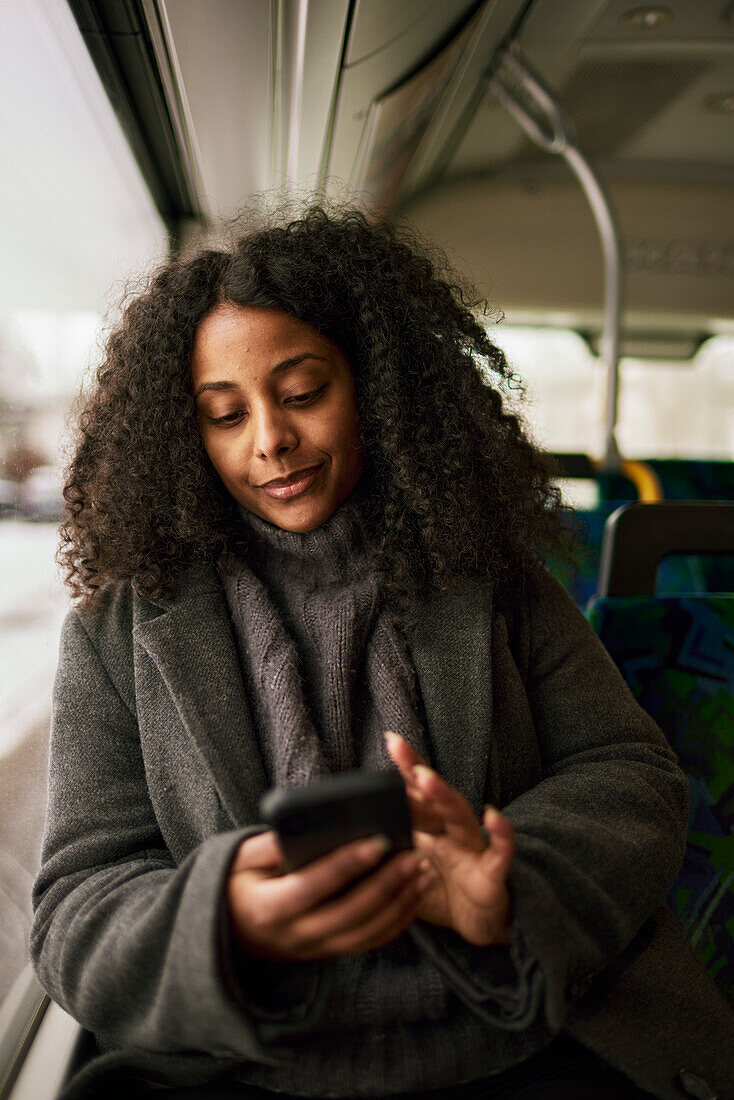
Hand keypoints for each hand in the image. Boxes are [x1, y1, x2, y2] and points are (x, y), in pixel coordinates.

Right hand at [226, 829, 435, 960]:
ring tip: (424, 874)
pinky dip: (395, 923)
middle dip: (387, 884)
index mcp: (269, 909)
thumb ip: (271, 844)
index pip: (314, 887)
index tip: (379, 841)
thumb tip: (308, 825)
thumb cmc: (236, 882)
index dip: (347, 864)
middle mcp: (294, 936)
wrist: (226, 927)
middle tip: (415, 856)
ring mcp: (313, 950)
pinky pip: (367, 943)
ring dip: (400, 904)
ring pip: (365, 934)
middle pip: (349, 914)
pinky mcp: (327, 953)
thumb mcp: (241, 858)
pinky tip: (414, 897)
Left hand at [385, 732, 514, 946]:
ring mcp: (472, 848)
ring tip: (426, 777)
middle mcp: (451, 831)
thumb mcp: (405, 873)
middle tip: (398, 747)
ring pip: (460, 816)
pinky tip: (491, 816)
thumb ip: (383, 857)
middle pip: (434, 796)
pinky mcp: (492, 873)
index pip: (416, 793)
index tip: (391, 740)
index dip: (405, 767)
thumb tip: (341, 848)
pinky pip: (500, 851)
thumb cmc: (440, 892)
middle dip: (417, 770)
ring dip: (443, 795)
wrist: (479, 924)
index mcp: (431, 830)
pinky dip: (501, 833)